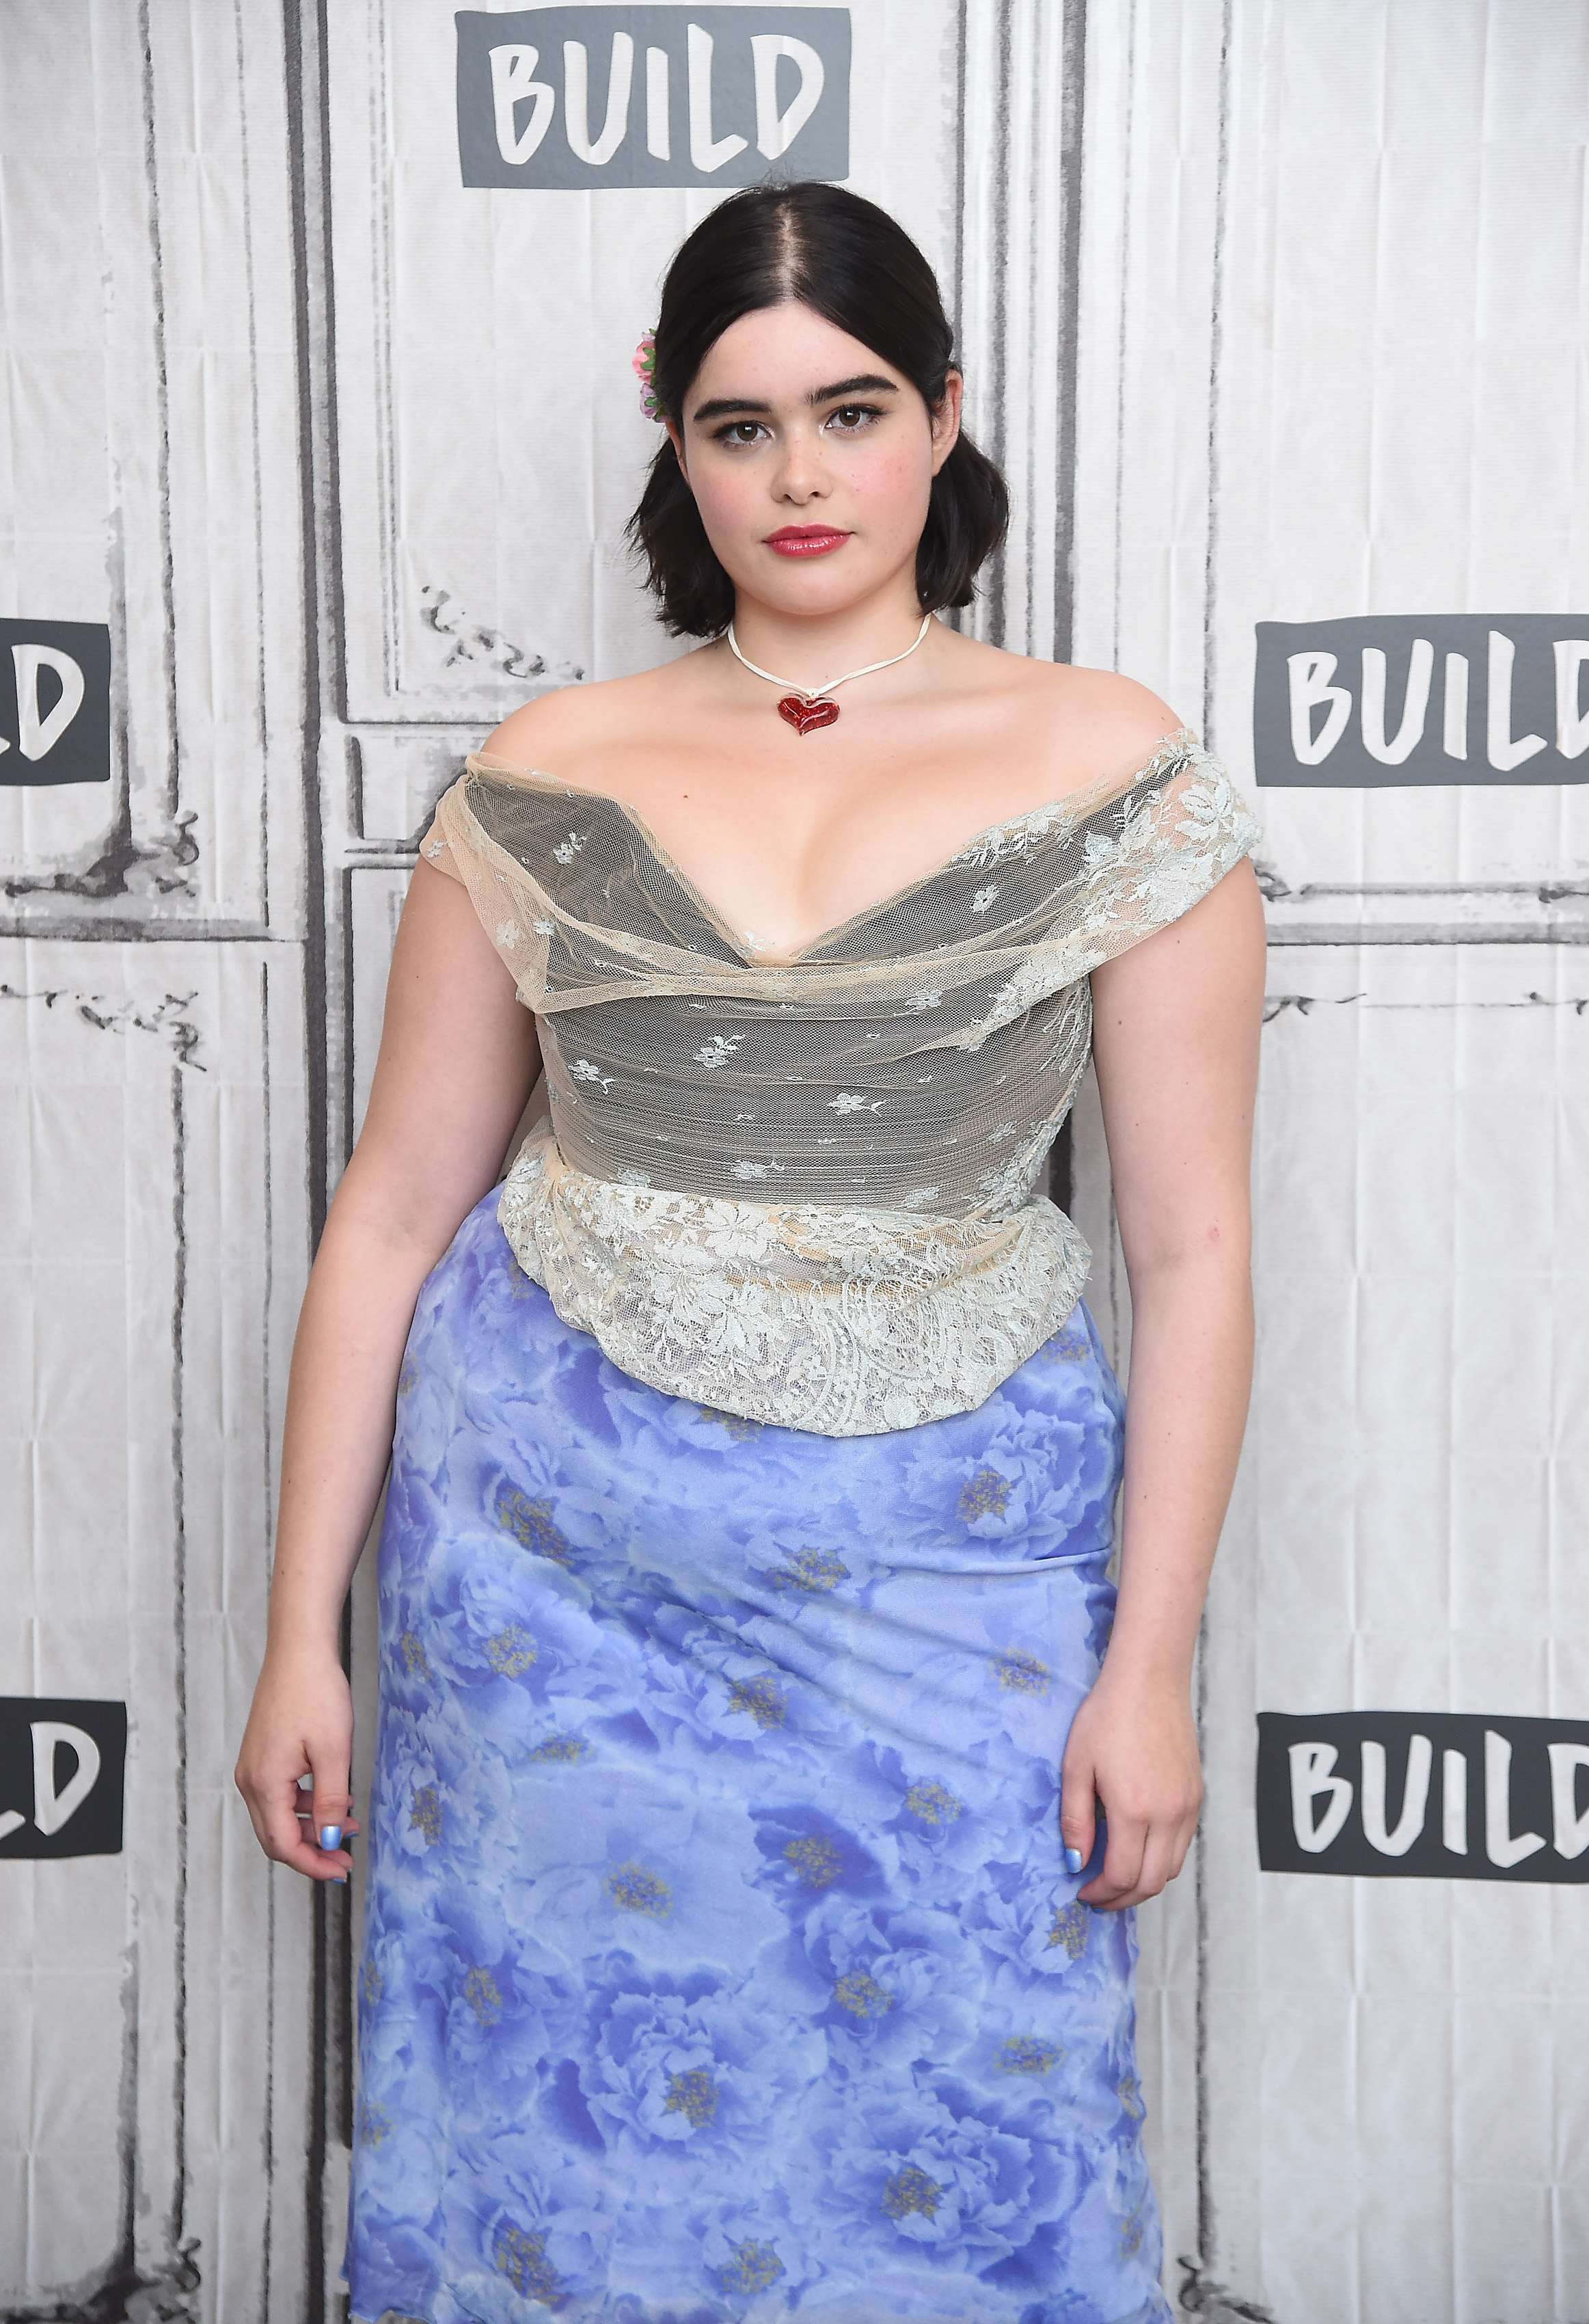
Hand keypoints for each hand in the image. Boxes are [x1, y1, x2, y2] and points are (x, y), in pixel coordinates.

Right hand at [234, 1644, 360, 1882]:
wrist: (298, 1650)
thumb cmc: (316, 1692)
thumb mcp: (333, 1751)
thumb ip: (331, 1801)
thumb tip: (332, 1840)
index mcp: (264, 1784)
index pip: (283, 1845)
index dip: (313, 1863)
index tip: (341, 1870)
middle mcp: (250, 1780)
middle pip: (276, 1836)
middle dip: (312, 1851)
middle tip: (345, 1859)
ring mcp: (252, 1767)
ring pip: (278, 1816)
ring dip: (312, 1827)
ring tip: (350, 1825)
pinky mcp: (261, 1755)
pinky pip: (278, 1795)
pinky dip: (305, 1805)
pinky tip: (333, 1798)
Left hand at [1059, 1664, 1202, 1908]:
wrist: (1150, 1679)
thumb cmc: (1107, 1716)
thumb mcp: (1076, 1766)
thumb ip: (1076, 1820)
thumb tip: (1076, 1863)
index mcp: (1135, 1810)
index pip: (1122, 1877)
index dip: (1100, 1895)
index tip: (1081, 1892)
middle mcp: (1169, 1815)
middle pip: (1151, 1882)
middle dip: (1122, 1899)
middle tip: (1098, 1896)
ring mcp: (1188, 1806)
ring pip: (1171, 1868)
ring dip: (1144, 1881)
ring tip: (1116, 1875)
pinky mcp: (1196, 1795)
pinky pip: (1182, 1844)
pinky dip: (1161, 1859)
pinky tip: (1138, 1847)